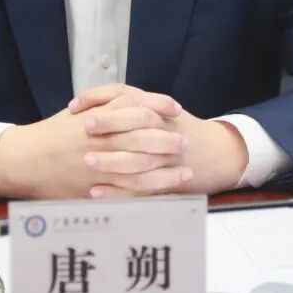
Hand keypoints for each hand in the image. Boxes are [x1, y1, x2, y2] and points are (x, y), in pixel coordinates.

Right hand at [0, 85, 189, 198]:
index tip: (175, 107)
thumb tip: (132, 98)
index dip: (157, 106)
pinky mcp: (94, 189)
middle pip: (142, 137)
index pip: (134, 107)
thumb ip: (103, 105)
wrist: (24, 160)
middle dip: (167, 139)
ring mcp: (97, 167)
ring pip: (139, 167)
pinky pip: (127, 192)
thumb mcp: (77, 113)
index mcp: (96, 118)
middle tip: (186, 141)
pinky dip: (148, 191)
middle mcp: (99, 141)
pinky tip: (165, 192)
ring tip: (186, 169)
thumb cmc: (52, 135)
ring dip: (165, 168)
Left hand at [69, 84, 248, 196]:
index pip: (129, 99)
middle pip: (135, 124)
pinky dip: (117, 192)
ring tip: (87, 163)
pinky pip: (140, 188)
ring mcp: (164, 158)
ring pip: (138, 159)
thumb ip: (125, 101)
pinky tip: (95, 193)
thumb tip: (82, 105)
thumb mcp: (155, 107)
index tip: (77, 108)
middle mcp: (162, 131)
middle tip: (84, 132)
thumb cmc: (176, 128)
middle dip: (109, 127)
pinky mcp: (164, 181)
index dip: (102, 102)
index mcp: (157, 110)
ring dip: (111, 161)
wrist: (214, 152)